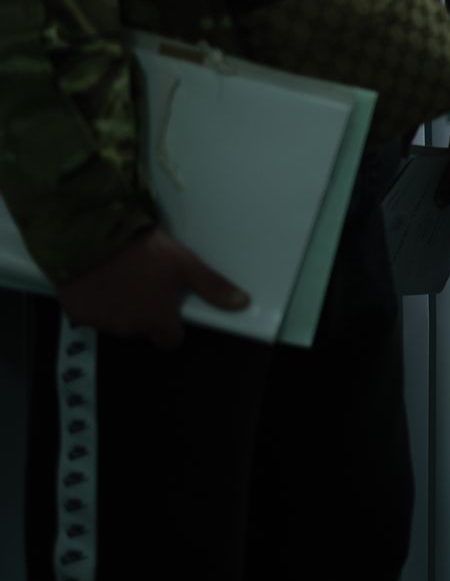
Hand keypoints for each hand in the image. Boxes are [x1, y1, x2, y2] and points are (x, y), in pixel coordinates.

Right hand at [56, 229, 248, 350]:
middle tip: (145, 283)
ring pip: (117, 320)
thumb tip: (242, 303)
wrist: (94, 240)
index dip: (171, 327)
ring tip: (123, 277)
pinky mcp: (78, 314)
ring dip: (120, 306)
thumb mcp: (186, 265)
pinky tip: (99, 279)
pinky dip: (95, 300)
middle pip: (143, 327)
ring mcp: (102, 323)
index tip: (169, 310)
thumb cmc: (145, 254)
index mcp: (158, 320)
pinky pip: (90, 312)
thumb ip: (212, 287)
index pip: (170, 340)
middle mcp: (130, 329)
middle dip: (145, 311)